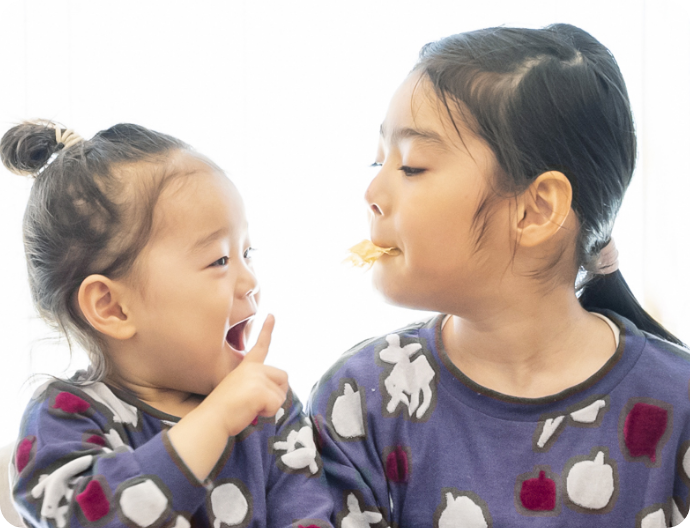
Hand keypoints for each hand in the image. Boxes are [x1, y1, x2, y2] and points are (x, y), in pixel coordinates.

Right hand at [203, 314, 288, 436]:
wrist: (212, 419)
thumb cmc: (224, 410)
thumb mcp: (240, 390)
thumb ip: (256, 385)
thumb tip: (274, 394)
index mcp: (247, 366)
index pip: (260, 346)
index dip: (267, 330)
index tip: (271, 315)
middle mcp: (253, 368)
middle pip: (283, 378)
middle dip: (276, 393)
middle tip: (256, 403)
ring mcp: (257, 377)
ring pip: (281, 394)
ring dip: (271, 405)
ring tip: (250, 407)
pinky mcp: (260, 389)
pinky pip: (277, 404)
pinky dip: (268, 412)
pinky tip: (251, 411)